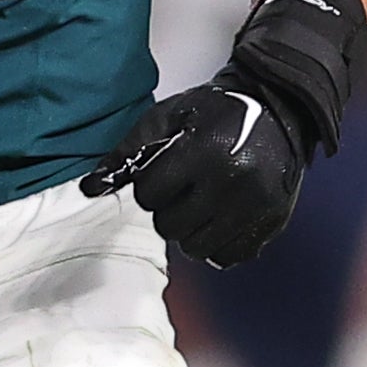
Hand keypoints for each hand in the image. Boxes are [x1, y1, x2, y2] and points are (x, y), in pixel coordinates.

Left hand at [86, 0, 366, 267]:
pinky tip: (219, 218)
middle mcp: (234, 182)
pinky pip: (230, 257)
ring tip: (199, 203)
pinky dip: (218, 244)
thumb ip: (126, 153)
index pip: (149, 195)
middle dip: (166, 210)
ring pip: (197, 248)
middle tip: (181, 189)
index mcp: (204, 151)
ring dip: (189, 230)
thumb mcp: (166, 118)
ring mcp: (258, 206)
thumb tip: (89, 189)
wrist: (276, 109)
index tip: (163, 171)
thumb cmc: (213, 112)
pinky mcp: (274, 223)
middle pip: (170, 226)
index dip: (149, 185)